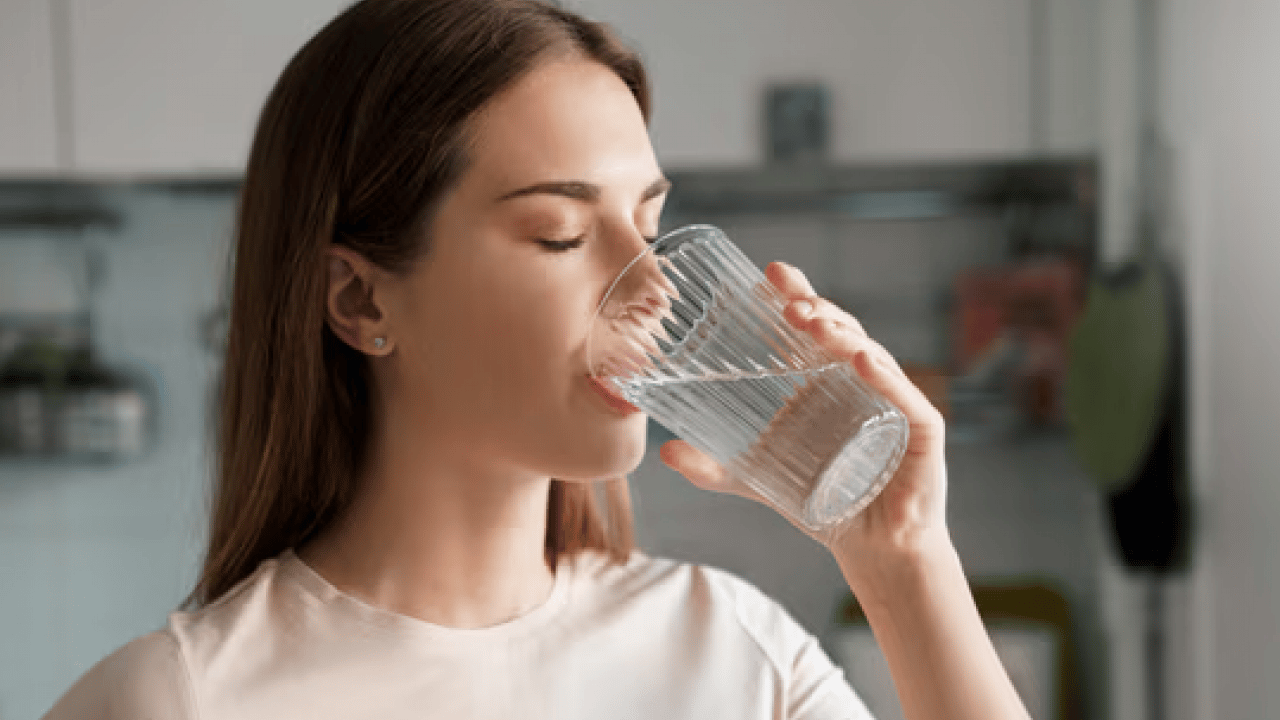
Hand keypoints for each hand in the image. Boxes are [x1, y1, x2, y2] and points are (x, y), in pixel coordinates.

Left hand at [658, 262, 951, 589]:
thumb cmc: (824, 501)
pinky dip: (885, 377)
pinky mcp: (922, 433)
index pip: (815, 326)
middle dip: (815, 310)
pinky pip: (905, 399)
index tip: (769, 273)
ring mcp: (895, 402)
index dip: (796, 296)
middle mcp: (865, 381)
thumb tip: (665, 451)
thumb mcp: (758, 479)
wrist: (874, 547)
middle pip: (842, 331)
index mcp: (829, 380)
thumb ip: (714, 467)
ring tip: (813, 322)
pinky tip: (862, 360)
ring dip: (843, 335)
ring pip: (872, 355)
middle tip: (785, 303)